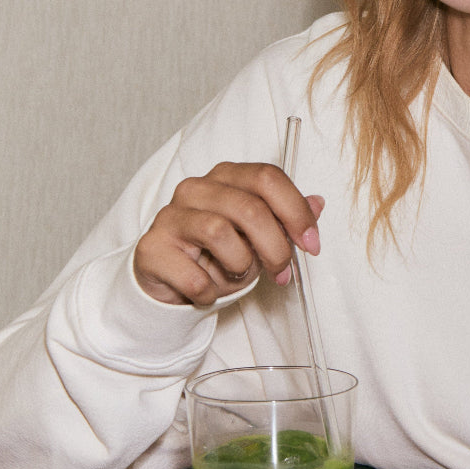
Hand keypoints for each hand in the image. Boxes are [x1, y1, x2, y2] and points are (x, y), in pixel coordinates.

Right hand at [133, 161, 323, 305]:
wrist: (170, 280)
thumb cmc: (217, 254)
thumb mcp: (257, 236)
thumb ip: (285, 218)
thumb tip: (318, 203)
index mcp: (226, 177)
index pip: (268, 178)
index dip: (296, 212)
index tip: (311, 244)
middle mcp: (196, 188)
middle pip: (249, 208)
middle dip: (275, 247)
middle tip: (281, 272)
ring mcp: (170, 216)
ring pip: (220, 233)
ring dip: (240, 266)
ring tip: (237, 274)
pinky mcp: (151, 248)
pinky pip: (194, 275)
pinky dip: (210, 291)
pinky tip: (208, 291)